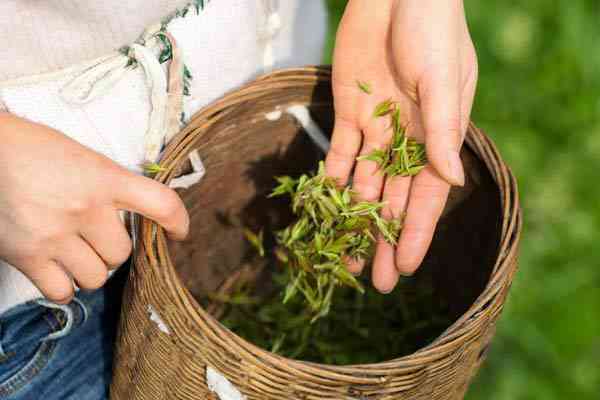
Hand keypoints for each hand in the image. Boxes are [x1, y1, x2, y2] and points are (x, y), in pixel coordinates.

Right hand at [0, 113, 188, 302]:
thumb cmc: (36, 150)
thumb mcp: (86, 158)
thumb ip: (113, 185)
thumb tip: (141, 212)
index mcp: (105, 178)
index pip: (161, 204)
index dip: (178, 222)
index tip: (179, 232)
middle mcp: (85, 209)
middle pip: (122, 253)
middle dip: (113, 249)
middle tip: (97, 237)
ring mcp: (55, 235)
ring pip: (96, 277)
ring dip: (91, 269)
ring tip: (75, 253)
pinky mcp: (26, 255)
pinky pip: (62, 292)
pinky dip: (64, 287)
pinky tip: (58, 270)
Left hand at [326, 0, 477, 291]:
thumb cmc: (432, 31)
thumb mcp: (444, 82)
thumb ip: (444, 133)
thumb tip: (450, 182)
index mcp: (437, 138)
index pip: (425, 198)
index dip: (416, 234)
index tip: (406, 268)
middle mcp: (407, 140)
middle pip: (392, 201)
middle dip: (383, 240)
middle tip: (375, 282)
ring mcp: (376, 127)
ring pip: (363, 185)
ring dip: (353, 220)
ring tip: (343, 257)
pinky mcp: (349, 111)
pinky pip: (338, 153)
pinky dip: (331, 180)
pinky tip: (324, 210)